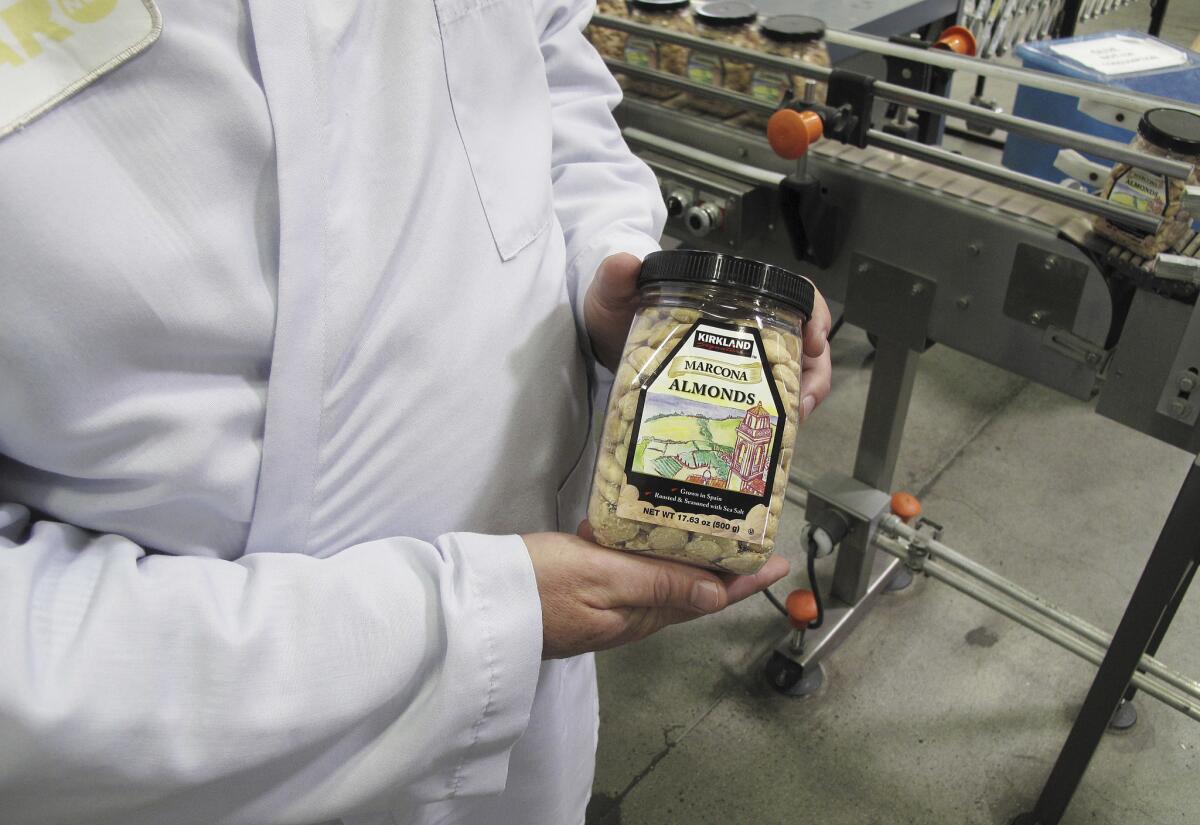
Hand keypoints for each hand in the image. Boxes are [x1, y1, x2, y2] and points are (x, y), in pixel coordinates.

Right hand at [522, 527, 789, 658]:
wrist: (479, 605)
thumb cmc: (539, 585)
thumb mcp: (603, 577)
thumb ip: (659, 584)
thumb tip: (715, 593)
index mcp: (641, 613)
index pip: (706, 596)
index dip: (744, 579)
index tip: (777, 560)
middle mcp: (630, 614)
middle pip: (689, 589)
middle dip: (723, 567)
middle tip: (751, 538)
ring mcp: (606, 604)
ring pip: (661, 580)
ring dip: (688, 557)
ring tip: (709, 529)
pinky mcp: (584, 591)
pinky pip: (630, 572)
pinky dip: (647, 550)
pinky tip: (644, 529)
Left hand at [584, 252, 833, 418]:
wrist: (600, 346)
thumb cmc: (616, 311)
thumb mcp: (614, 293)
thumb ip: (616, 277)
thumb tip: (625, 263)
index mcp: (726, 295)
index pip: (789, 292)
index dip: (812, 312)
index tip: (814, 340)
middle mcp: (741, 327)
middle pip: (799, 342)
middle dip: (814, 371)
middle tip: (806, 398)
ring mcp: (738, 361)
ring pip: (790, 376)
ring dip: (800, 398)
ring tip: (793, 421)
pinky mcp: (726, 391)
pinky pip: (764, 403)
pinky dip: (774, 418)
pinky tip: (770, 434)